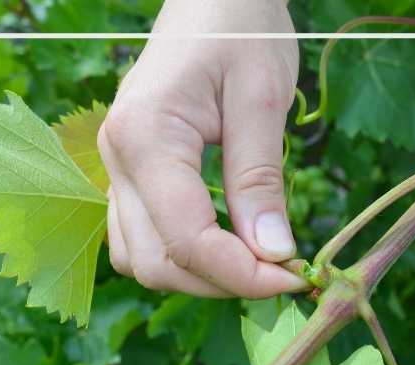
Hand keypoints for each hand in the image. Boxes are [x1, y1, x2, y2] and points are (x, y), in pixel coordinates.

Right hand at [98, 0, 306, 297]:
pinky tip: (228, 244)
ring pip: (142, 259)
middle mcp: (117, 159)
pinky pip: (142, 237)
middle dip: (221, 282)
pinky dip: (183, 255)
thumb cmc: (241, 32)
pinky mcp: (131, 172)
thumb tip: (274, 253)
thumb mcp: (262, 101)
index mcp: (146, 137)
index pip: (188, 239)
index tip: (297, 276)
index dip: (242, 274)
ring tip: (259, 263)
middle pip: (156, 263)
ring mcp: (117, 168)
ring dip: (199, 276)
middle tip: (285, 273)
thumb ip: (260, 180)